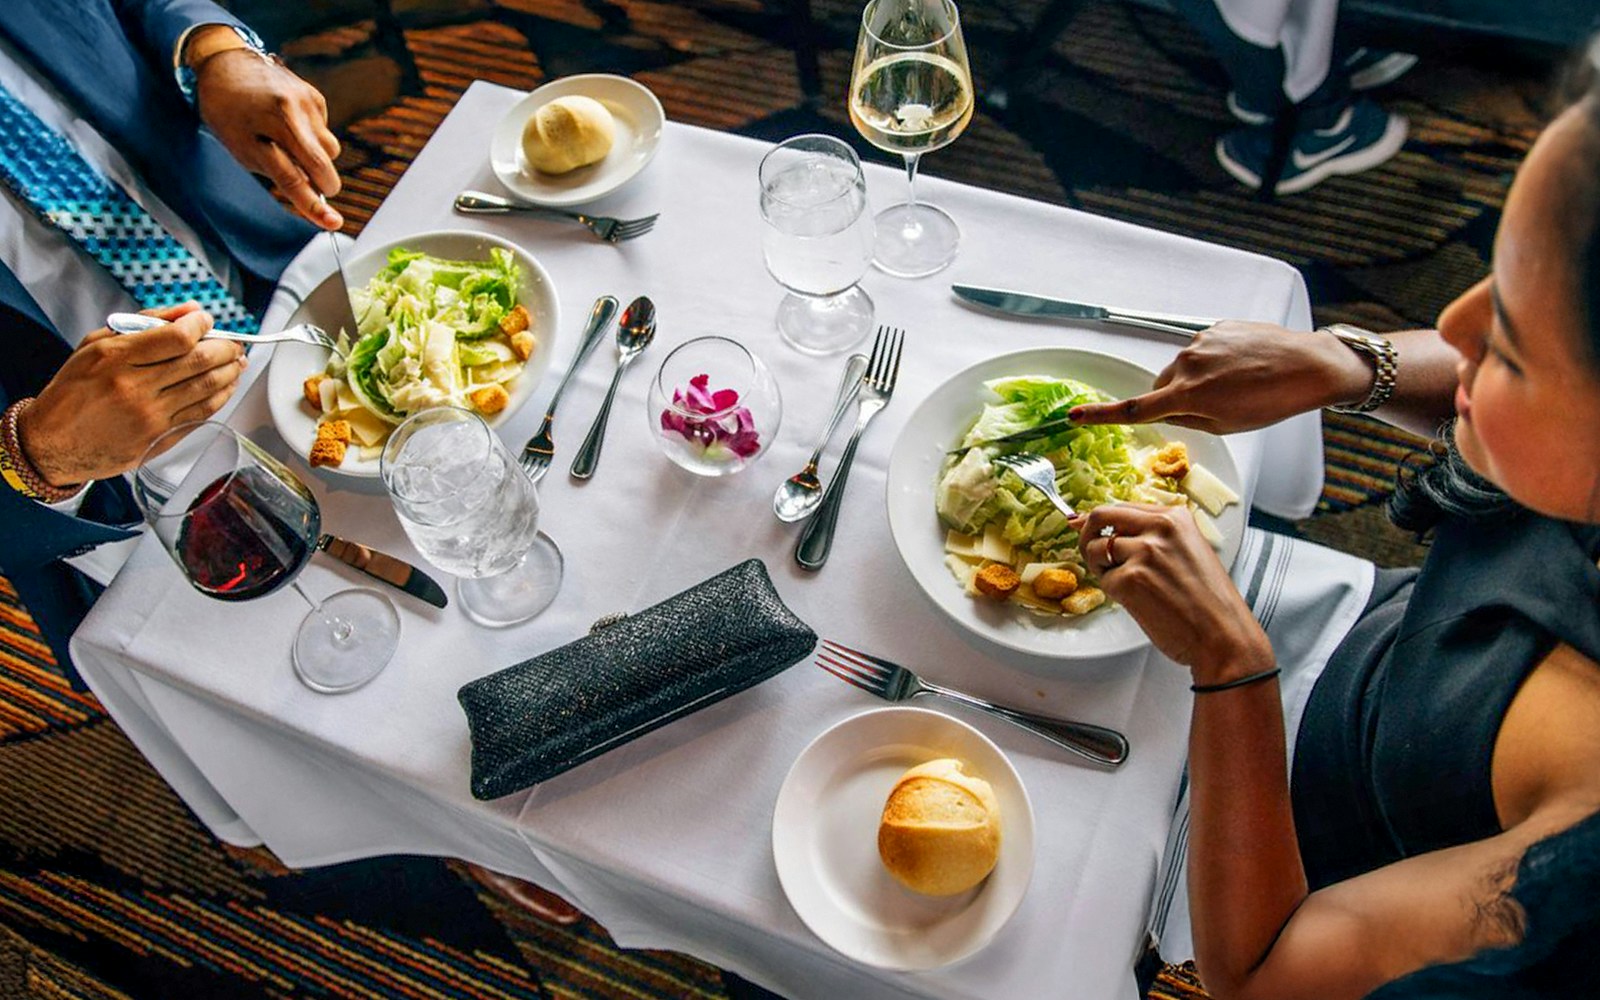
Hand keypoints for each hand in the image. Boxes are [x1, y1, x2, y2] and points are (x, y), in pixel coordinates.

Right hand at [17, 303, 247, 486]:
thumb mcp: (95, 345)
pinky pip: (202, 414)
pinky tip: (226, 386)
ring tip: (237, 361)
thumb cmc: (73, 391)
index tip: (207, 320)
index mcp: (115, 359)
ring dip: (230, 372)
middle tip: (233, 343)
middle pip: (199, 361)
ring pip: (207, 388)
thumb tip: (189, 310)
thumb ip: (144, 323)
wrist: (53, 443)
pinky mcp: (161, 439)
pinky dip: (221, 397)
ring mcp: (150, 417)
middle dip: (226, 348)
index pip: (176, 337)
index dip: (201, 325)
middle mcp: (134, 388)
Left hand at [194, 43, 342, 230]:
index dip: (314, 205)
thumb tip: (314, 193)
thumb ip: (279, 172)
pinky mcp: (316, 97)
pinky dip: (311, 138)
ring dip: (315, 157)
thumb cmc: (228, 112)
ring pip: (330, 150)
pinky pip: (325, 131)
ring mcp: (309, 101)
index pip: (297, 176)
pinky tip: (289, 126)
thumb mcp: (242, 148)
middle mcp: (296, 110)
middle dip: (320, 181)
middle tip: (304, 181)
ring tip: (286, 145)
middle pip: (324, 164)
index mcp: (274, 124)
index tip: (334, 223)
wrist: (225, 64)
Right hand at [1067, 321, 1370, 432]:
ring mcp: (1202, 341)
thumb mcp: (1227, 425)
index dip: (1102, 414)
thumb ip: (1190, 419)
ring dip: (1197, 379)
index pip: (1135, 408)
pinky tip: (1243, 368)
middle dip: (1174, 398)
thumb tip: (1169, 411)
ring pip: (1182, 368)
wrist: (1311, 365)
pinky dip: (1214, 362)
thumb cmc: (1272, 401)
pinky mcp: (1218, 327)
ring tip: (1237, 386)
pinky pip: (1203, 350)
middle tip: (1212, 409)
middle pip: (1161, 386)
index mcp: (1189, 393)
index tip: (1075, 415)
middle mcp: (1188, 363)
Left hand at [1077, 503, 1272, 682]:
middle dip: (1087, 534)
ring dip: (1101, 568)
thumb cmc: (1209, 602)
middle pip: (1100, 516)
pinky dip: (1113, 592)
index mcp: (1175, 518)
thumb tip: (1113, 530)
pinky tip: (1138, 601)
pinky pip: (1104, 579)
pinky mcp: (1130, 579)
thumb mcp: (1189, 552)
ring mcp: (1144, 552)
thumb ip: (1156, 537)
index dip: (1102, 522)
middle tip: (1092, 554)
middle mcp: (1159, 528)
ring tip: (1128, 585)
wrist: (1222, 636)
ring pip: (1097, 549)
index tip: (1088, 529)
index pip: (1123, 507)